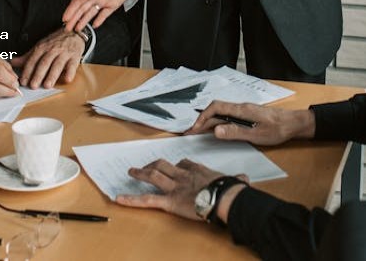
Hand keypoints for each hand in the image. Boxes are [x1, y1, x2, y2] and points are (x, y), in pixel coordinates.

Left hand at [19, 28, 84, 88]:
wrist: (73, 33)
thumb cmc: (55, 42)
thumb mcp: (40, 46)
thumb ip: (27, 57)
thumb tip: (13, 62)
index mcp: (42, 47)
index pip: (33, 60)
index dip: (28, 71)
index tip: (24, 81)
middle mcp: (52, 50)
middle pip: (44, 63)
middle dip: (38, 75)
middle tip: (33, 85)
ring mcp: (64, 53)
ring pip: (57, 65)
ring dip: (52, 75)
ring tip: (47, 85)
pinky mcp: (75, 56)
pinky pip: (72, 65)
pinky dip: (70, 72)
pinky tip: (67, 79)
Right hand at [62, 0, 135, 32]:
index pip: (78, 1)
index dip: (70, 10)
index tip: (65, 17)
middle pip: (82, 10)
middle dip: (73, 19)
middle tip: (67, 28)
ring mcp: (103, 1)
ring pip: (90, 14)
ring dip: (83, 21)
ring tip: (77, 29)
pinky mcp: (112, 5)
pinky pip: (104, 14)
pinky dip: (99, 20)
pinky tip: (94, 25)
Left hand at [116, 158, 247, 221]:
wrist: (225, 197)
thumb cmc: (231, 190)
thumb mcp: (235, 182)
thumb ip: (238, 180)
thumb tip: (245, 180)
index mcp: (199, 171)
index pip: (185, 163)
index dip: (178, 165)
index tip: (176, 166)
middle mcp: (184, 175)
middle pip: (165, 165)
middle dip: (153, 164)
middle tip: (145, 166)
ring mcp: (175, 187)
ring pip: (154, 176)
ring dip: (141, 173)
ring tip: (131, 172)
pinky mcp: (169, 201)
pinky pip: (148, 200)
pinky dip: (132, 200)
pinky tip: (120, 199)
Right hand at [187, 101, 315, 145]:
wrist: (294, 124)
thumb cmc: (278, 129)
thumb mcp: (256, 134)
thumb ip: (235, 132)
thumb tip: (216, 130)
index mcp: (241, 110)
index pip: (215, 108)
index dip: (202, 118)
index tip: (194, 128)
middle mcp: (241, 108)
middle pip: (216, 110)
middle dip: (201, 121)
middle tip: (191, 133)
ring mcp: (244, 111)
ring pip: (221, 113)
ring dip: (209, 121)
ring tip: (199, 132)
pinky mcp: (248, 115)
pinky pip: (228, 116)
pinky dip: (218, 122)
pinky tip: (216, 130)